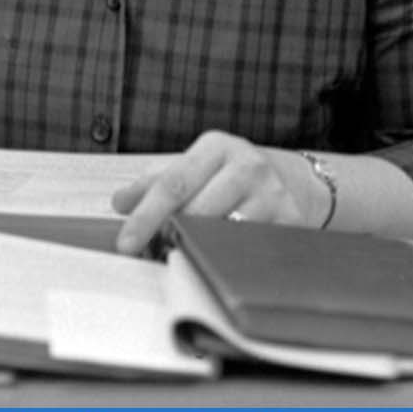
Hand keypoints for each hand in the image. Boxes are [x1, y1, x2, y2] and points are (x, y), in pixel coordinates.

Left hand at [112, 130, 302, 256]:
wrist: (291, 180)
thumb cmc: (231, 176)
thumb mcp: (194, 167)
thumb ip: (153, 183)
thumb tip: (120, 202)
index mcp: (217, 147)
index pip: (173, 184)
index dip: (146, 216)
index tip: (126, 243)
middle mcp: (248, 166)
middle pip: (198, 212)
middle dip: (171, 237)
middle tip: (154, 254)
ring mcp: (273, 195)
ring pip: (224, 235)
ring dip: (199, 252)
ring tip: (186, 257)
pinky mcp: (290, 223)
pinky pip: (250, 252)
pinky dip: (228, 261)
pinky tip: (217, 263)